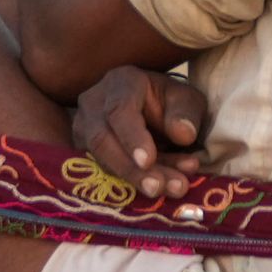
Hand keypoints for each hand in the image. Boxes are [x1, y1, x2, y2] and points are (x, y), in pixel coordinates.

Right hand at [70, 67, 212, 200]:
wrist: (155, 112)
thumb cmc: (170, 104)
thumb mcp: (187, 101)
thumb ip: (186, 114)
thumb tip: (183, 135)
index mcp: (122, 82)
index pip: (119, 111)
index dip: (132, 137)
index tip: (148, 161)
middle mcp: (94, 103)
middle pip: (103, 140)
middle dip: (131, 169)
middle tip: (160, 187)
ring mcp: (84, 128)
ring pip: (101, 160)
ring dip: (136, 179)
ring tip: (170, 188)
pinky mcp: (83, 151)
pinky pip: (102, 172)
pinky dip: (132, 184)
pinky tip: (159, 188)